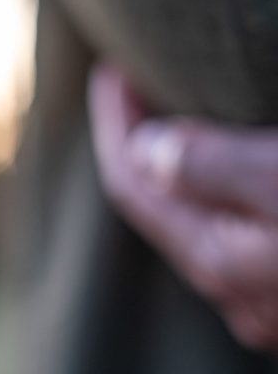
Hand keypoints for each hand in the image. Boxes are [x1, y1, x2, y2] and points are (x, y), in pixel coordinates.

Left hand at [89, 62, 277, 350]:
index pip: (134, 184)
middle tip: (138, 82)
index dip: (114, 120)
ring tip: (183, 115)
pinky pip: (247, 240)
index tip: (112, 67)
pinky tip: (242, 170)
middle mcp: (241, 297)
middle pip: (164, 209)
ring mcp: (276, 306)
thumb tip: (148, 149)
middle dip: (143, 144)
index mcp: (222, 262)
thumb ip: (215, 167)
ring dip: (189, 170)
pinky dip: (228, 194)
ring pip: (207, 228)